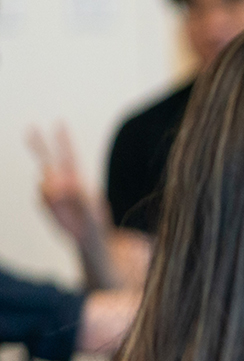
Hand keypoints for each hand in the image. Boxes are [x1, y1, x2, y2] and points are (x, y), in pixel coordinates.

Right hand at [27, 124, 101, 244]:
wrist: (88, 237)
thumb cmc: (94, 221)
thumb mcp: (92, 210)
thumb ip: (77, 197)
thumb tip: (62, 184)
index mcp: (78, 178)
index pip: (69, 155)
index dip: (64, 140)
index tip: (60, 123)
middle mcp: (64, 182)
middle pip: (49, 159)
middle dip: (39, 144)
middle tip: (30, 128)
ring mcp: (54, 191)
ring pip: (43, 180)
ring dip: (50, 189)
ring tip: (64, 202)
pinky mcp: (46, 202)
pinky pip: (40, 196)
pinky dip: (47, 202)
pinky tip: (58, 211)